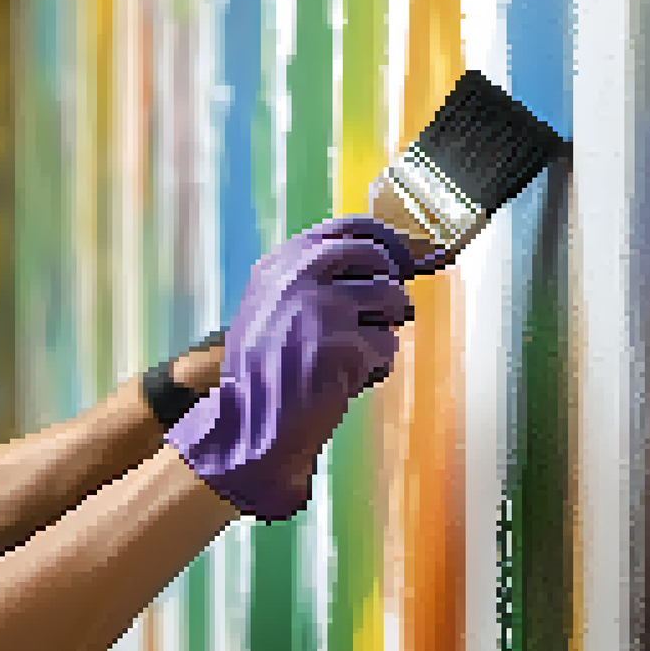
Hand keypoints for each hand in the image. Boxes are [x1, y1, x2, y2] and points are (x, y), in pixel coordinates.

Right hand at [165, 215, 413, 520]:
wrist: (251, 423)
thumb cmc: (268, 370)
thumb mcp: (272, 307)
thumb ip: (311, 279)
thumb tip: (377, 261)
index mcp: (281, 264)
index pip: (347, 226)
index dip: (383, 237)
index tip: (399, 256)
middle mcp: (299, 278)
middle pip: (377, 258)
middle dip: (390, 287)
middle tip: (388, 312)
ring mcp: (322, 310)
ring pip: (392, 299)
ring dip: (385, 329)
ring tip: (356, 354)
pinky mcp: (344, 347)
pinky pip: (388, 346)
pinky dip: (378, 367)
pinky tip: (349, 380)